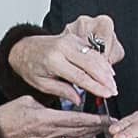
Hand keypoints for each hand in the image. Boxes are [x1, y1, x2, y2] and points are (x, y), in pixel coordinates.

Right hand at [0, 96, 109, 137]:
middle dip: (98, 128)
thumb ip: (46, 103)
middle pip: (80, 131)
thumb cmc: (6, 118)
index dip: (95, 120)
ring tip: (102, 132)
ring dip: (89, 135)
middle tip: (112, 126)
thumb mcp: (27, 101)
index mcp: (47, 119)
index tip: (108, 119)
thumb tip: (59, 102)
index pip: (78, 120)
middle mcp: (50, 134)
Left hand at [7, 18, 121, 105]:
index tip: (107, 94)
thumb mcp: (41, 83)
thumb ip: (61, 91)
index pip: (80, 76)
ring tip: (112, 84)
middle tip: (113, 91)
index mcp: (53, 61)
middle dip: (105, 79)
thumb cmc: (31, 66)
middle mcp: (63, 48)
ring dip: (106, 70)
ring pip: (94, 56)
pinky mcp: (74, 38)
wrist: (23, 48)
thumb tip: (78, 99)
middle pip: (91, 64)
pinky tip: (107, 72)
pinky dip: (102, 61)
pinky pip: (92, 50)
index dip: (96, 86)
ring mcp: (69, 40)